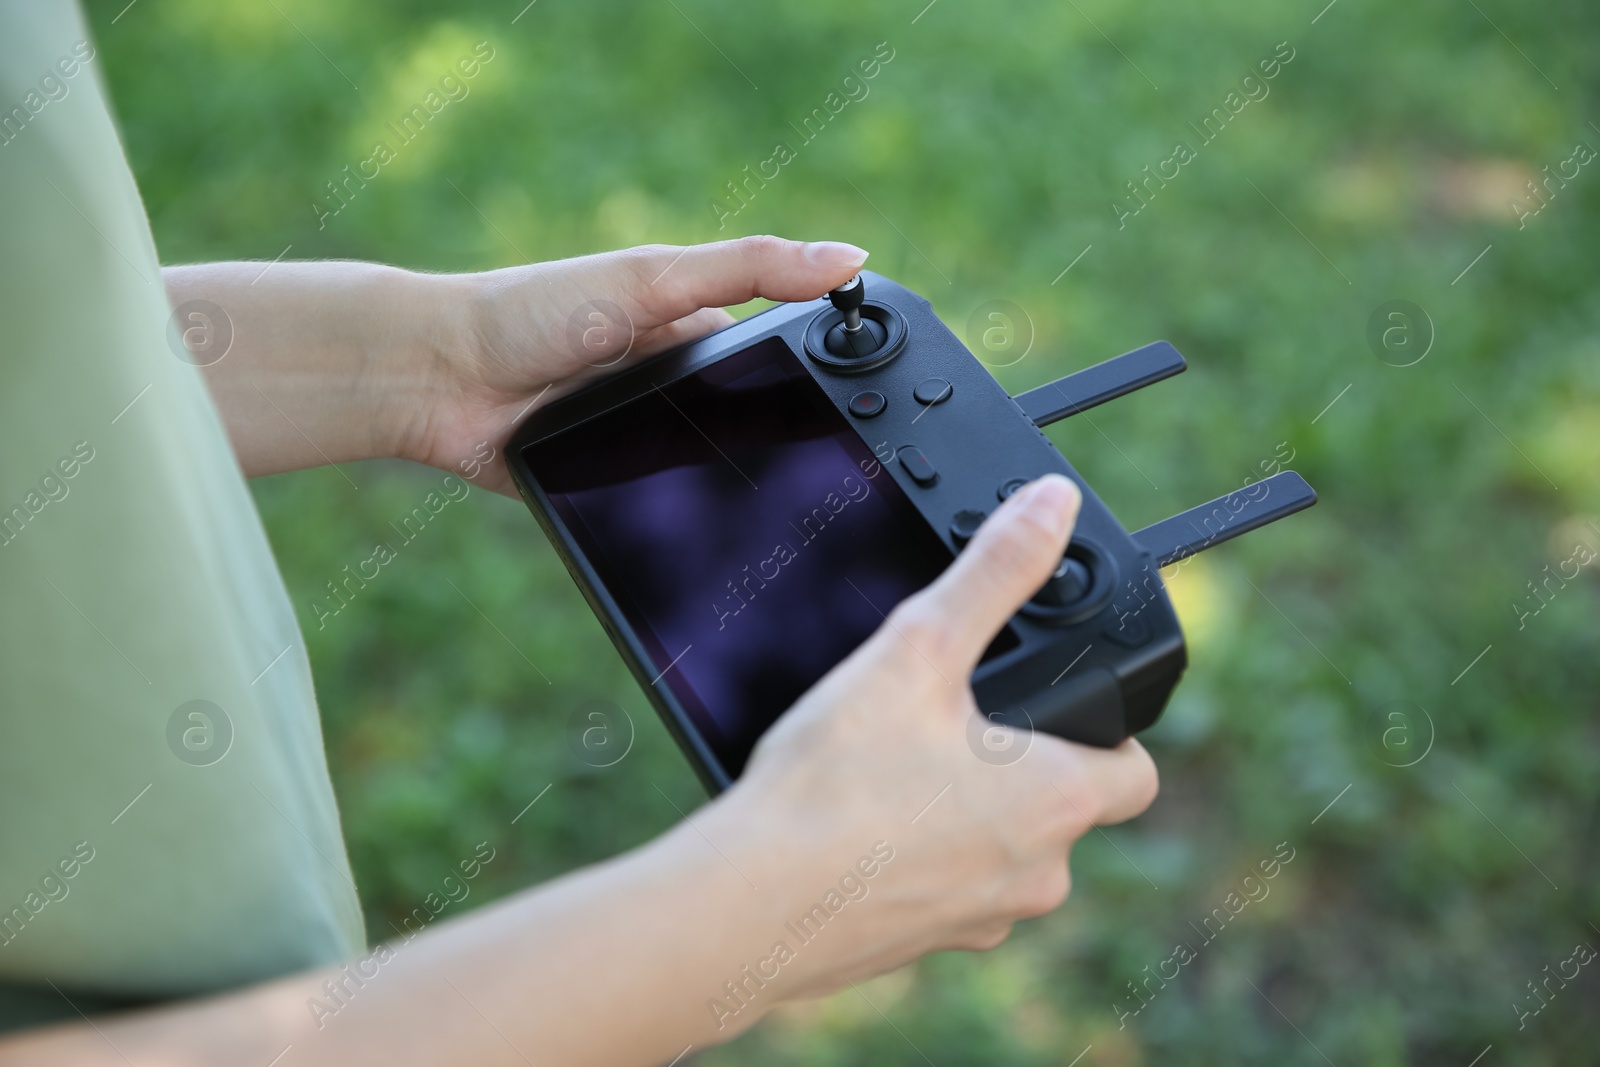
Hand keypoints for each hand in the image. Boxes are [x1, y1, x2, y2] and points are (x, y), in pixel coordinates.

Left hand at [408, 235, 870, 493]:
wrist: (438, 382)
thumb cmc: (535, 312)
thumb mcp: (653, 280)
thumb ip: (749, 268)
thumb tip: (852, 258)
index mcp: (698, 329)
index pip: (785, 355)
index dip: (830, 378)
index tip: (880, 405)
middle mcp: (679, 386)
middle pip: (758, 425)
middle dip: (795, 452)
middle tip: (839, 484)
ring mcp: (648, 441)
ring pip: (720, 479)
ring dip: (746, 499)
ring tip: (793, 527)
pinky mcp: (616, 492)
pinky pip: (669, 521)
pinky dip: (693, 535)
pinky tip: (727, 551)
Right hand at [699, 474, 1158, 1004]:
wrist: (749, 905)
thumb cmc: (836, 785)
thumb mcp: (918, 649)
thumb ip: (994, 572)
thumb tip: (1052, 504)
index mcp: (1058, 800)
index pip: (1136, 772)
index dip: (1109, 731)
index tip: (1062, 704)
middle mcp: (1038, 875)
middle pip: (1063, 808)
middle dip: (1021, 766)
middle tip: (952, 723)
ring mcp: (981, 920)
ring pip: (1003, 854)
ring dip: (969, 815)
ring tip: (894, 771)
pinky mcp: (922, 947)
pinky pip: (945, 891)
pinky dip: (920, 858)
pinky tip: (859, 824)